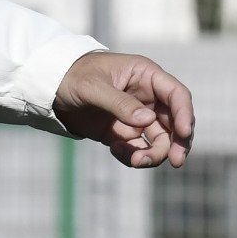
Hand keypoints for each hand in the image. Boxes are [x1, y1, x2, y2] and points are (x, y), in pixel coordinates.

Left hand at [56, 51, 195, 168]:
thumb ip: (119, 103)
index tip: (184, 134)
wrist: (51, 89)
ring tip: (136, 161)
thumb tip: (146, 121)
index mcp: (146, 75)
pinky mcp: (125, 133)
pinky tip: (115, 150)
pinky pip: (139, 150)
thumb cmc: (74, 77)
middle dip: (178, 143)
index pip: (176, 95)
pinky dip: (133, 156)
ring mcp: (138, 117)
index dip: (185, 114)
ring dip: (154, 154)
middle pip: (175, 122)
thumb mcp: (93, 87)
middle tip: (176, 162)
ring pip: (160, 141)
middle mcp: (148, 97)